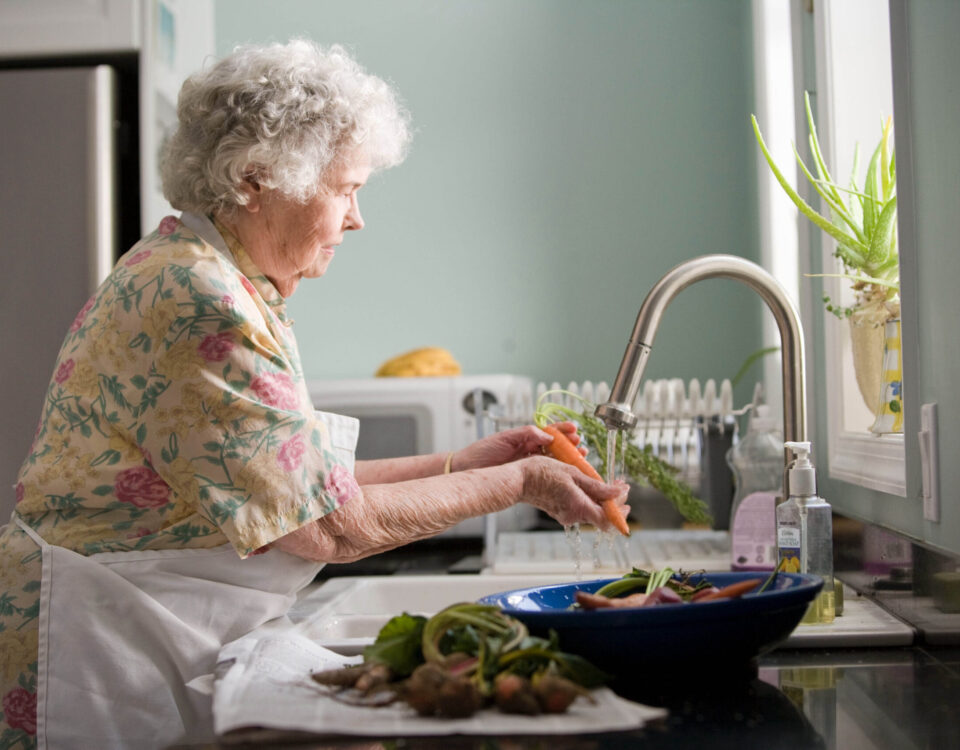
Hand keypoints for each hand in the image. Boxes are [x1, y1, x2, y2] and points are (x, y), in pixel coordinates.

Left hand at [452, 422, 586, 471]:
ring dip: (568, 459)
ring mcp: (529, 464)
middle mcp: (529, 451)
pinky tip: (567, 473)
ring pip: (554, 461)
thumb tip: (548, 435)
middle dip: (570, 445)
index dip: (562, 430)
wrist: (467, 470)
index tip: (574, 430)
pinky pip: (546, 474)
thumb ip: (527, 434)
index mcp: (525, 438)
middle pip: (556, 447)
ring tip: (580, 457)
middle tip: (581, 446)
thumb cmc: (482, 452)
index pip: (549, 432)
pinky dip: (558, 473)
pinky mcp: (526, 477)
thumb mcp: (505, 438)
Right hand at [517, 455, 629, 530]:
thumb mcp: (573, 474)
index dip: (621, 511)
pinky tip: (587, 485)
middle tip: (618, 486)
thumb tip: (618, 493)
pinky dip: (588, 498)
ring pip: (591, 511)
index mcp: (579, 507)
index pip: (608, 520)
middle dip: (614, 502)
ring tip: (604, 482)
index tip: (625, 493)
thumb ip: (597, 487)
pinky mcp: (560, 511)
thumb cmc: (542, 473)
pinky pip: (580, 508)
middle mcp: (573, 516)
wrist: (518, 480)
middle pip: (601, 516)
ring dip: (601, 499)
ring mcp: (566, 515)